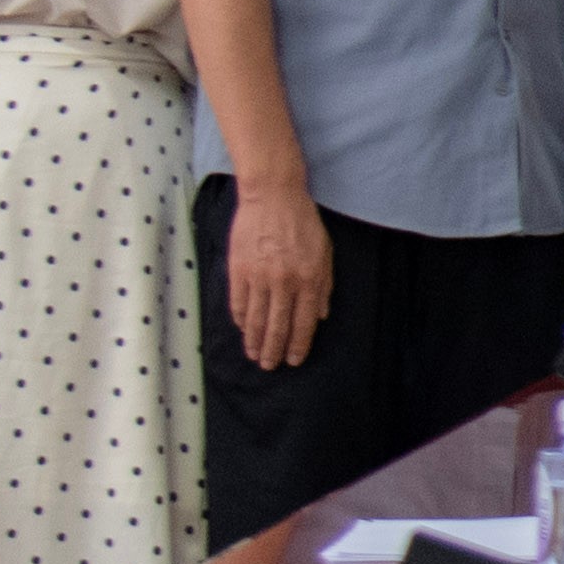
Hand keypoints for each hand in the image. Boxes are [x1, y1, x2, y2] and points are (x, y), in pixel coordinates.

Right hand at [222, 180, 335, 372]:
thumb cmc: (303, 223)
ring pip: (255, 319)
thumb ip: (323, 286)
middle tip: (270, 367)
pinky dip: (240, 320)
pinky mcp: (238, 270)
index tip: (294, 360)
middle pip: (277, 326)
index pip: (304, 322)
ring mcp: (258, 277)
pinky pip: (238, 303)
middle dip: (274, 351)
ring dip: (254, 342)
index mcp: (308, 279)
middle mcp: (284, 282)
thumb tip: (320, 317)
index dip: (298, 345)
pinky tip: (243, 330)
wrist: (273, 196)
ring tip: (254, 356)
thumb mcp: (325, 253)